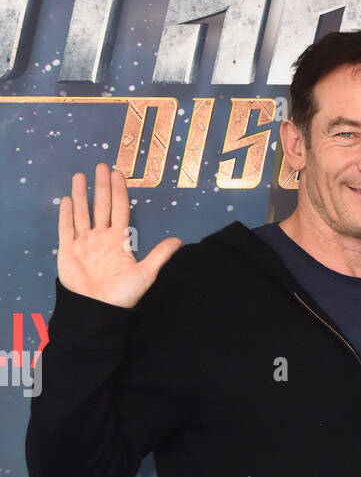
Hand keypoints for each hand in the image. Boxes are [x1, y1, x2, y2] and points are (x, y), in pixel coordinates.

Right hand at [58, 162, 181, 307]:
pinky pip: (66, 228)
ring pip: (82, 213)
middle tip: (101, 166)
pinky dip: (66, 214)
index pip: (119, 210)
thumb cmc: (122, 295)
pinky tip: (67, 199)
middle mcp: (101, 238)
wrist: (98, 310)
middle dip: (101, 186)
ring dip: (81, 194)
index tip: (118, 174)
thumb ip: (159, 255)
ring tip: (79, 175)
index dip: (119, 192)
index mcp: (119, 241)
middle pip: (101, 206)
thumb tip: (179, 241)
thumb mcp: (145, 273)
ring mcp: (84, 243)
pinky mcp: (68, 251)